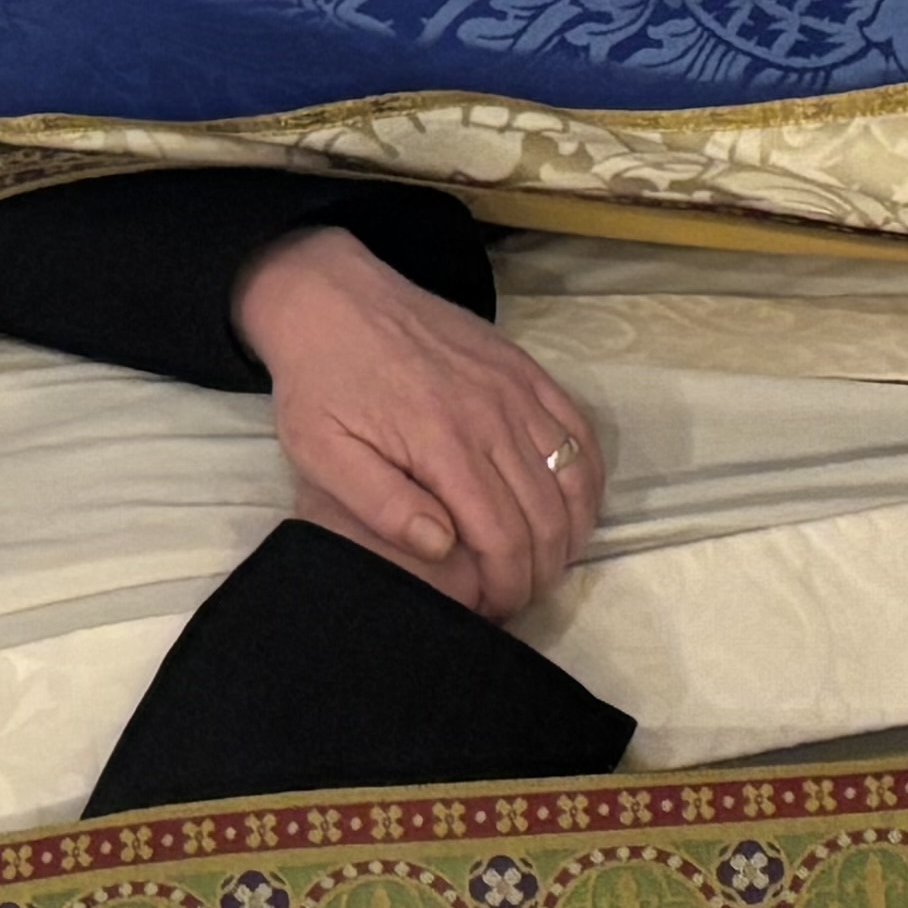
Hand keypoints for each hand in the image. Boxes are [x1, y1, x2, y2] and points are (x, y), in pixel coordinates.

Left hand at [231, 221, 606, 617]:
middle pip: (545, 517)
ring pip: (574, 477)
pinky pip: (580, 430)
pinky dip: (587, 476)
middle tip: (518, 596)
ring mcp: (516, 388)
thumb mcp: (321, 451)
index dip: (507, 585)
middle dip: (540, 571)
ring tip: (547, 562)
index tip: (494, 610)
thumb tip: (442, 548)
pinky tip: (572, 506)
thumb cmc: (320, 382)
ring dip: (570, 531)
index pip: (502, 537)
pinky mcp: (526, 368)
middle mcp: (493, 416)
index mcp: (442, 444)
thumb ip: (382, 503)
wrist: (331, 297)